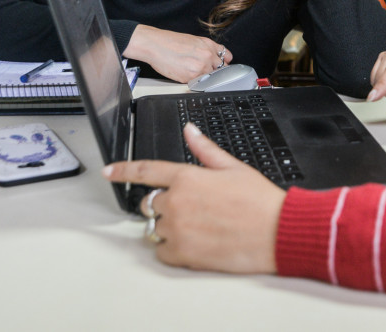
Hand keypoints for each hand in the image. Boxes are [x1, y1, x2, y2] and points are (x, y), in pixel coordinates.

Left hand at [103, 123, 285, 273]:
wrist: (276, 232)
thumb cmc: (260, 200)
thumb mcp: (234, 167)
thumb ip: (205, 150)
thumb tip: (190, 131)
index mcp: (187, 177)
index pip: (146, 170)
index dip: (123, 170)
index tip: (109, 172)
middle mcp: (176, 202)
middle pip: (149, 203)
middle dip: (164, 204)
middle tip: (193, 209)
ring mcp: (177, 229)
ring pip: (155, 228)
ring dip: (170, 227)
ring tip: (200, 227)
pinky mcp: (181, 254)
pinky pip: (162, 251)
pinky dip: (173, 249)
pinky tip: (197, 243)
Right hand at [124, 25, 229, 82]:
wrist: (155, 45)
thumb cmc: (170, 42)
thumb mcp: (194, 40)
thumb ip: (207, 49)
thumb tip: (215, 59)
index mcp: (209, 45)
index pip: (227, 57)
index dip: (224, 62)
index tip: (222, 66)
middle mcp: (207, 55)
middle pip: (221, 69)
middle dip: (214, 71)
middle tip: (203, 70)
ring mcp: (201, 67)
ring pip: (210, 77)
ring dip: (203, 77)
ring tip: (190, 71)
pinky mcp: (191, 77)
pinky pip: (198, 83)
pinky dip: (194, 81)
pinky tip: (185, 74)